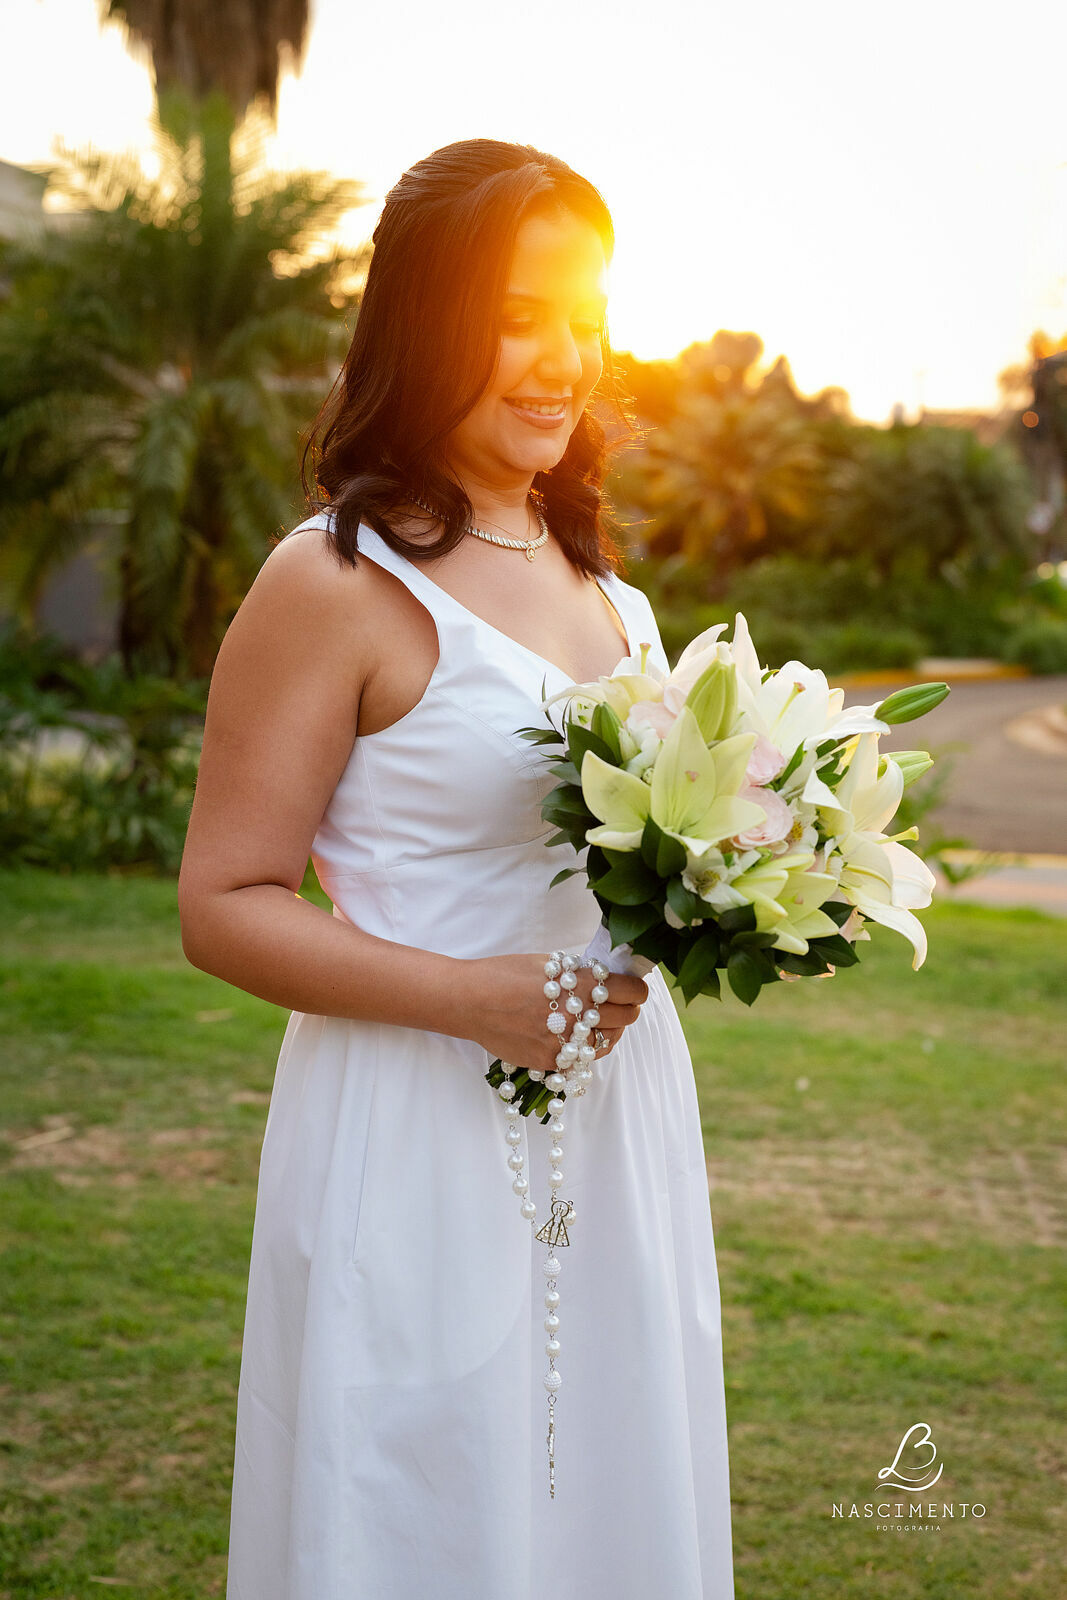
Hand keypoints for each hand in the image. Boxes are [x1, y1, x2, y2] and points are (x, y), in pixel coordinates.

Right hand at [463, 953, 649, 1075]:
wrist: (469, 1002)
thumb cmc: (504, 975)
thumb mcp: (547, 963)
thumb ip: (579, 973)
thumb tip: (607, 975)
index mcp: (577, 985)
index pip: (629, 991)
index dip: (637, 988)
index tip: (635, 987)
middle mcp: (575, 1016)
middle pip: (625, 1018)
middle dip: (628, 1008)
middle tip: (621, 1002)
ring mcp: (563, 1043)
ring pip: (608, 1042)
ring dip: (610, 1030)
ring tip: (600, 1020)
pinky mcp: (550, 1062)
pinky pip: (582, 1059)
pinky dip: (586, 1048)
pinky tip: (578, 1036)